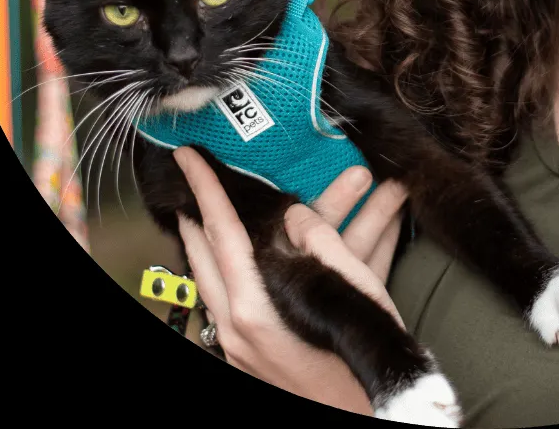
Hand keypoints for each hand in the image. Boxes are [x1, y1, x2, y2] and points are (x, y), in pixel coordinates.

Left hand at [173, 147, 409, 408]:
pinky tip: (271, 252)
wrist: (370, 419)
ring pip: (227, 276)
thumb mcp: (350, 285)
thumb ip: (317, 240)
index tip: (188, 156)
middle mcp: (240, 323)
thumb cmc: (363, 356)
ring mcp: (246, 342)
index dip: (206, 187)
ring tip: (221, 210)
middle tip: (196, 180)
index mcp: (253, 304)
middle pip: (210, 253)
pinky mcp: (260, 354)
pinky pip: (246, 298)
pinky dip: (255, 270)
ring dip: (230, 239)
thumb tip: (294, 215)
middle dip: (205, 212)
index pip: (220, 229)